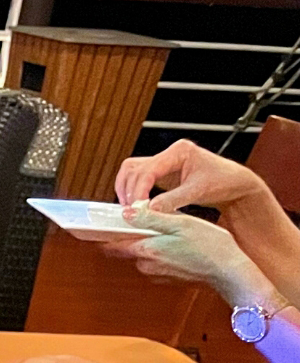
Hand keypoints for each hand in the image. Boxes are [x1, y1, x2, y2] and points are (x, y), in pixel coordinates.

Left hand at [103, 203, 277, 307]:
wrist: (230, 272)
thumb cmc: (210, 246)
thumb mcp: (180, 224)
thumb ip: (151, 218)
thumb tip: (126, 213)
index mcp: (146, 251)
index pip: (111, 244)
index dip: (104, 233)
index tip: (99, 224)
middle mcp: (146, 266)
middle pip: (126, 249)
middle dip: (129, 235)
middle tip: (140, 220)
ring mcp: (157, 274)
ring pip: (142, 255)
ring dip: (148, 243)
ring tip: (165, 230)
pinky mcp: (168, 278)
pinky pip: (156, 262)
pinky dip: (161, 252)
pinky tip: (176, 244)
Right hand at [116, 139, 269, 212]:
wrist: (235, 184)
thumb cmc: (224, 181)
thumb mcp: (198, 192)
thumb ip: (172, 200)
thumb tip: (149, 209)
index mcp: (179, 151)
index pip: (148, 169)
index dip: (139, 189)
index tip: (137, 207)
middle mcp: (169, 154)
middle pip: (134, 168)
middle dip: (130, 190)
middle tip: (132, 210)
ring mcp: (164, 163)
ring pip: (132, 171)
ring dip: (127, 189)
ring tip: (130, 208)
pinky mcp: (162, 174)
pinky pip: (139, 179)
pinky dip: (134, 190)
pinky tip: (136, 204)